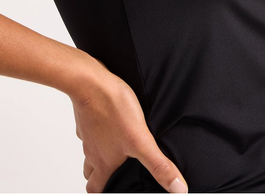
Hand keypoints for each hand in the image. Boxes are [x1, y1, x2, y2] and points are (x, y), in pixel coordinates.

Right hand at [70, 56, 187, 193]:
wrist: (90, 81)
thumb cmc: (112, 108)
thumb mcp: (141, 140)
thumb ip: (159, 165)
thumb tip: (178, 189)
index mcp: (103, 161)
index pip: (95, 189)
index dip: (102, 192)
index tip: (112, 191)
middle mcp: (92, 150)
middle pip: (90, 171)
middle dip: (99, 175)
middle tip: (112, 173)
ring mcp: (87, 132)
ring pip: (89, 149)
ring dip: (98, 152)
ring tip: (114, 147)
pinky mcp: (86, 114)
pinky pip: (89, 127)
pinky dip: (97, 129)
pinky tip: (109, 120)